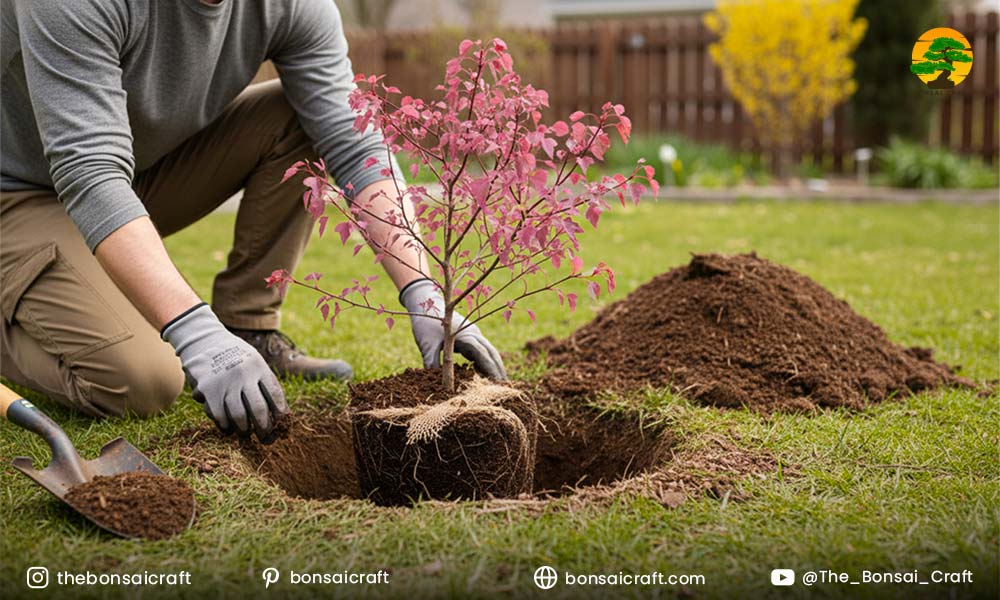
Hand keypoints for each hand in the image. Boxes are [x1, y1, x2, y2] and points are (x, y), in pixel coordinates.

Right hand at [162, 303, 287, 441]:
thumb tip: (279, 410)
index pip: (275, 394)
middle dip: (264, 428)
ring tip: (245, 432)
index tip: (283, 425)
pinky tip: (228, 428)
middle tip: (265, 436)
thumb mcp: (253, 360)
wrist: (204, 340)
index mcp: (259, 367)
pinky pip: (220, 415)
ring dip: (244, 429)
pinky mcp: (209, 389)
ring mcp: (226, 382)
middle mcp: (244, 374)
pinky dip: (225, 425)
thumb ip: (263, 381)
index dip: (281, 413)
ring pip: (239, 415)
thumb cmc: (234, 355)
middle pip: (259, 409)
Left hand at [399, 279, 506, 379]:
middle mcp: (473, 333)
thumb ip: (432, 363)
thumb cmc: (425, 323)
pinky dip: (485, 361)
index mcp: (465, 335)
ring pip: (488, 351)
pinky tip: (485, 374)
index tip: (498, 384)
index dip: (491, 370)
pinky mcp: (468, 335)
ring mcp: (472, 333)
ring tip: (500, 383)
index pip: (483, 355)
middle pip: (491, 352)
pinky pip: (481, 349)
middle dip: (499, 369)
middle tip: (506, 386)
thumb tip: (437, 384)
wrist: (424, 301)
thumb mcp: (427, 345)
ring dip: (494, 365)